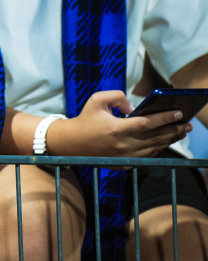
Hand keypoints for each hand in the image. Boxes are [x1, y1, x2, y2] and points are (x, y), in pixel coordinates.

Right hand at [48, 90, 191, 157]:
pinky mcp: (124, 164)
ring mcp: (124, 157)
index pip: (147, 123)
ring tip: (181, 132)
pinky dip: (158, 148)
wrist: (71, 143)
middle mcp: (122, 145)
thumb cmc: (85, 119)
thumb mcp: (96, 100)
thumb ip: (117, 96)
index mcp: (116, 129)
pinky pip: (147, 156)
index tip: (178, 113)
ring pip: (154, 149)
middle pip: (155, 138)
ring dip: (169, 140)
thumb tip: (135, 107)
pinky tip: (165, 141)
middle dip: (174, 130)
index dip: (165, 118)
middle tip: (188, 124)